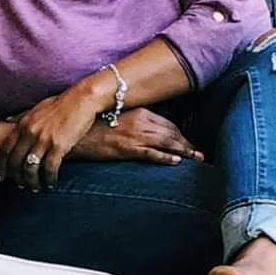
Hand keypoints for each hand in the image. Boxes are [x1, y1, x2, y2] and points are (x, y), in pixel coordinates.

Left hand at [0, 84, 102, 190]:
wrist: (82, 99)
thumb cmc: (61, 104)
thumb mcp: (37, 108)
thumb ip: (22, 116)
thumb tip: (7, 121)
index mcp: (24, 123)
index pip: (6, 149)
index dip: (0, 165)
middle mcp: (30, 132)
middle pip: (15, 161)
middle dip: (15, 177)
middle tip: (19, 185)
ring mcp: (44, 139)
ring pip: (30, 168)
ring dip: (31, 181)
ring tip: (35, 187)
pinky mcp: (59, 145)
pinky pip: (49, 168)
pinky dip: (49, 178)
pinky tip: (51, 182)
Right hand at [69, 108, 203, 164]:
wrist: (76, 132)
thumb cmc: (95, 126)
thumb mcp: (118, 118)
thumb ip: (134, 121)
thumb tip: (145, 129)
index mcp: (139, 112)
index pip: (167, 124)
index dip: (181, 134)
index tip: (189, 142)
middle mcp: (140, 121)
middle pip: (171, 133)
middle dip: (187, 144)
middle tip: (199, 154)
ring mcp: (134, 135)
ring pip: (166, 142)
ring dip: (184, 151)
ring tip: (196, 160)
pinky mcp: (127, 148)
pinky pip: (151, 153)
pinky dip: (165, 157)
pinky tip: (176, 162)